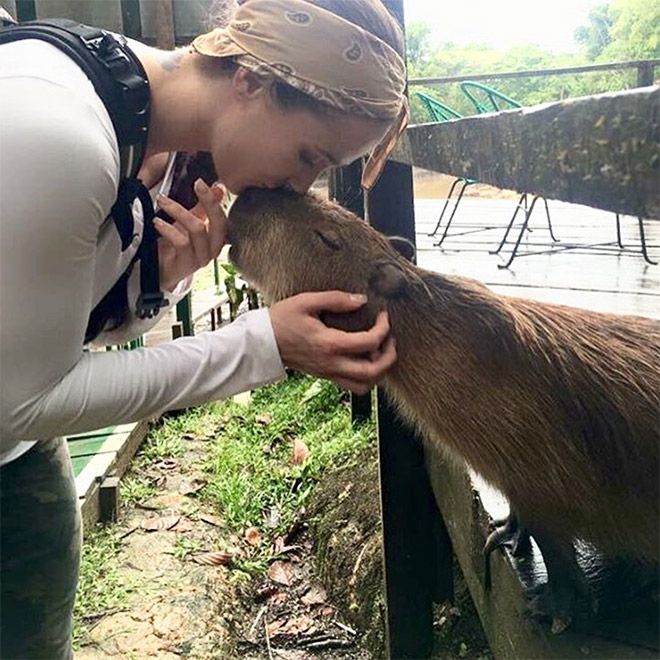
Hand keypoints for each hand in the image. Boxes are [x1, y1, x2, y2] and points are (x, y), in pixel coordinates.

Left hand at [154, 178, 226, 291]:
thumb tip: (218, 187)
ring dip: (179, 212)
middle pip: (219, 224)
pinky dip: (168, 229)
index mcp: (218, 238)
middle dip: (209, 202)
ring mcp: (201, 258)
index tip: (205, 182)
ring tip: (162, 202)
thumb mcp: (189, 224)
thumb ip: (203, 208)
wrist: (162, 272)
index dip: (216, 200)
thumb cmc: (176, 247)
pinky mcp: (187, 265)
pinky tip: (157, 222)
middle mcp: (213, 249)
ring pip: (197, 229)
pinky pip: (181, 242)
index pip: (223, 217)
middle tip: (197, 184)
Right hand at [269, 291, 396, 393]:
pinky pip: (352, 385)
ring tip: (379, 351)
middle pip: (373, 372)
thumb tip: (362, 300)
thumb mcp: (306, 301)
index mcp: (329, 344)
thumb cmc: (281, 319)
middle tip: (390, 339)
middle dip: (389, 356)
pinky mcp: (325, 376)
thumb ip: (336, 299)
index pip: (370, 342)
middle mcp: (332, 364)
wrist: (261, 342)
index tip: (383, 315)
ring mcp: (328, 373)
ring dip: (379, 370)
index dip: (383, 328)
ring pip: (364, 385)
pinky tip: (364, 357)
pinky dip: (365, 375)